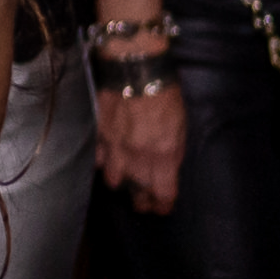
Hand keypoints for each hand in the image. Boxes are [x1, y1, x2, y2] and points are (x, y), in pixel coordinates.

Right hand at [93, 77, 183, 213]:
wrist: (136, 70)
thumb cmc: (165, 95)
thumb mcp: (181, 126)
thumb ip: (172, 152)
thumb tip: (166, 168)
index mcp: (165, 155)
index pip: (163, 192)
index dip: (163, 204)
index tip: (162, 208)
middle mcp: (139, 157)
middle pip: (138, 192)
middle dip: (142, 201)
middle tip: (144, 203)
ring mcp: (117, 148)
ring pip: (115, 181)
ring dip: (121, 183)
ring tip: (125, 182)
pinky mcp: (100, 136)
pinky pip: (99, 161)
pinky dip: (104, 163)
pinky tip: (108, 161)